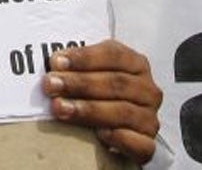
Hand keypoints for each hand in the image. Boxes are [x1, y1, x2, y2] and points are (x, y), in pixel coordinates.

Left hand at [42, 39, 162, 163]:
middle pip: (115, 83)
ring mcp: (150, 118)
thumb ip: (78, 66)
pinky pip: (138, 143)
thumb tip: (54, 63)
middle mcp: (148, 90)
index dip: (84, 58)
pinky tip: (98, 135)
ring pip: (123, 111)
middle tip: (51, 85)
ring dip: (88, 109)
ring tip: (60, 108)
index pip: (113, 55)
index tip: (56, 62)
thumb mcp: (93, 71)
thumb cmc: (101, 92)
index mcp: (136, 64)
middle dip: (79, 83)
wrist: (121, 127)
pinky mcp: (148, 145)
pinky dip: (118, 138)